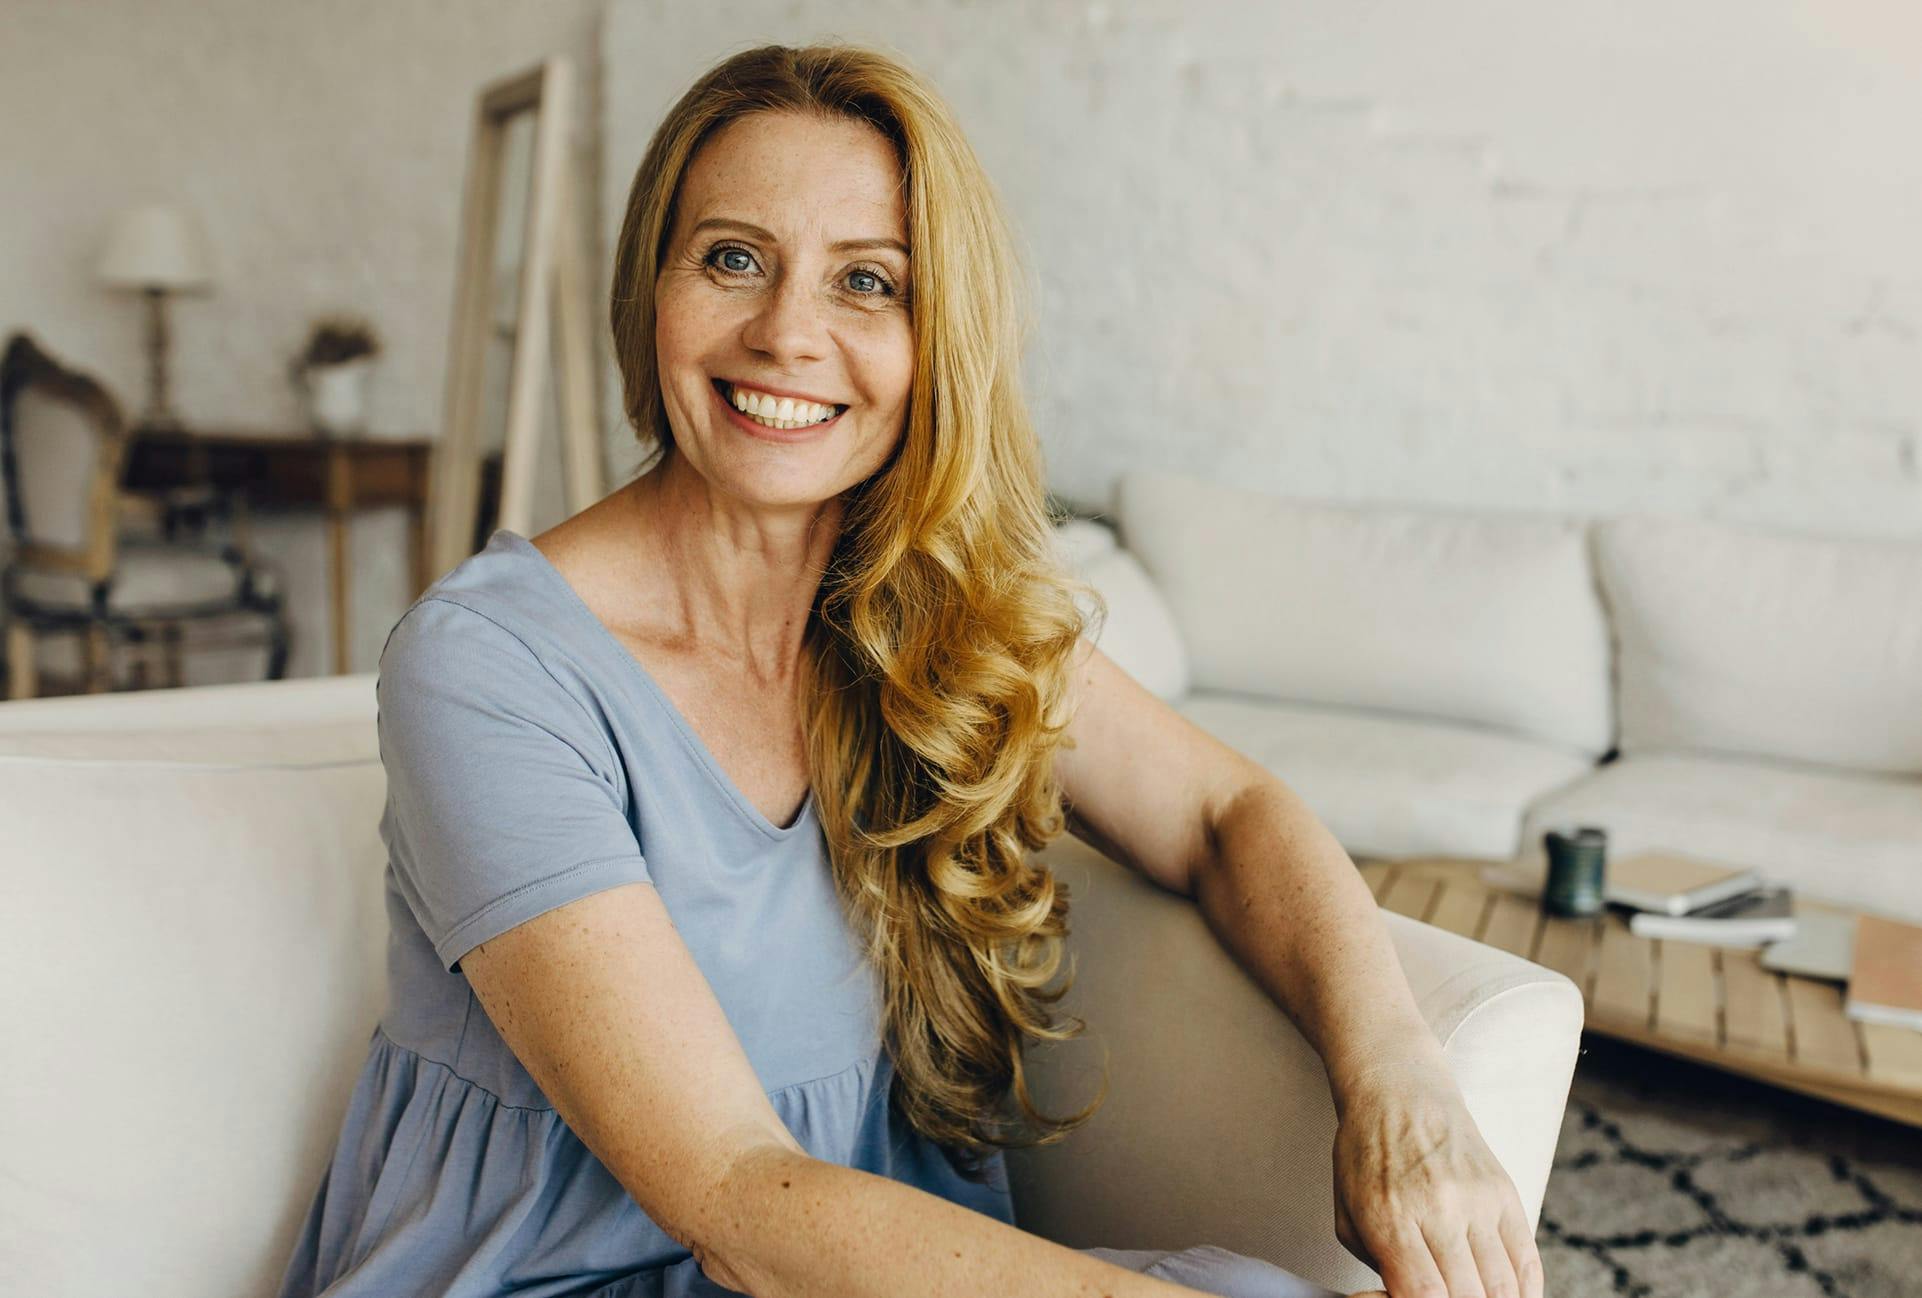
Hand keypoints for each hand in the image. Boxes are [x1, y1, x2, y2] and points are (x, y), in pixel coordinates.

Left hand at [1328, 1057, 1544, 1297]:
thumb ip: (1376, 1267)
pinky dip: (1523, 1292)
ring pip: (1503, 1288)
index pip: (1424, 1295)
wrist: (1401, 1093)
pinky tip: (1507, 1296)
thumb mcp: (1348, 1213)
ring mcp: (1478, 1201)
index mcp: (1390, 1215)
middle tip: (1444, 1296)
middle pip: (1467, 1297)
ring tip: (1472, 1297)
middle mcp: (1439, 1208)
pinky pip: (1528, 1262)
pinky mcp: (1506, 1193)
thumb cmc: (1367, 1155)